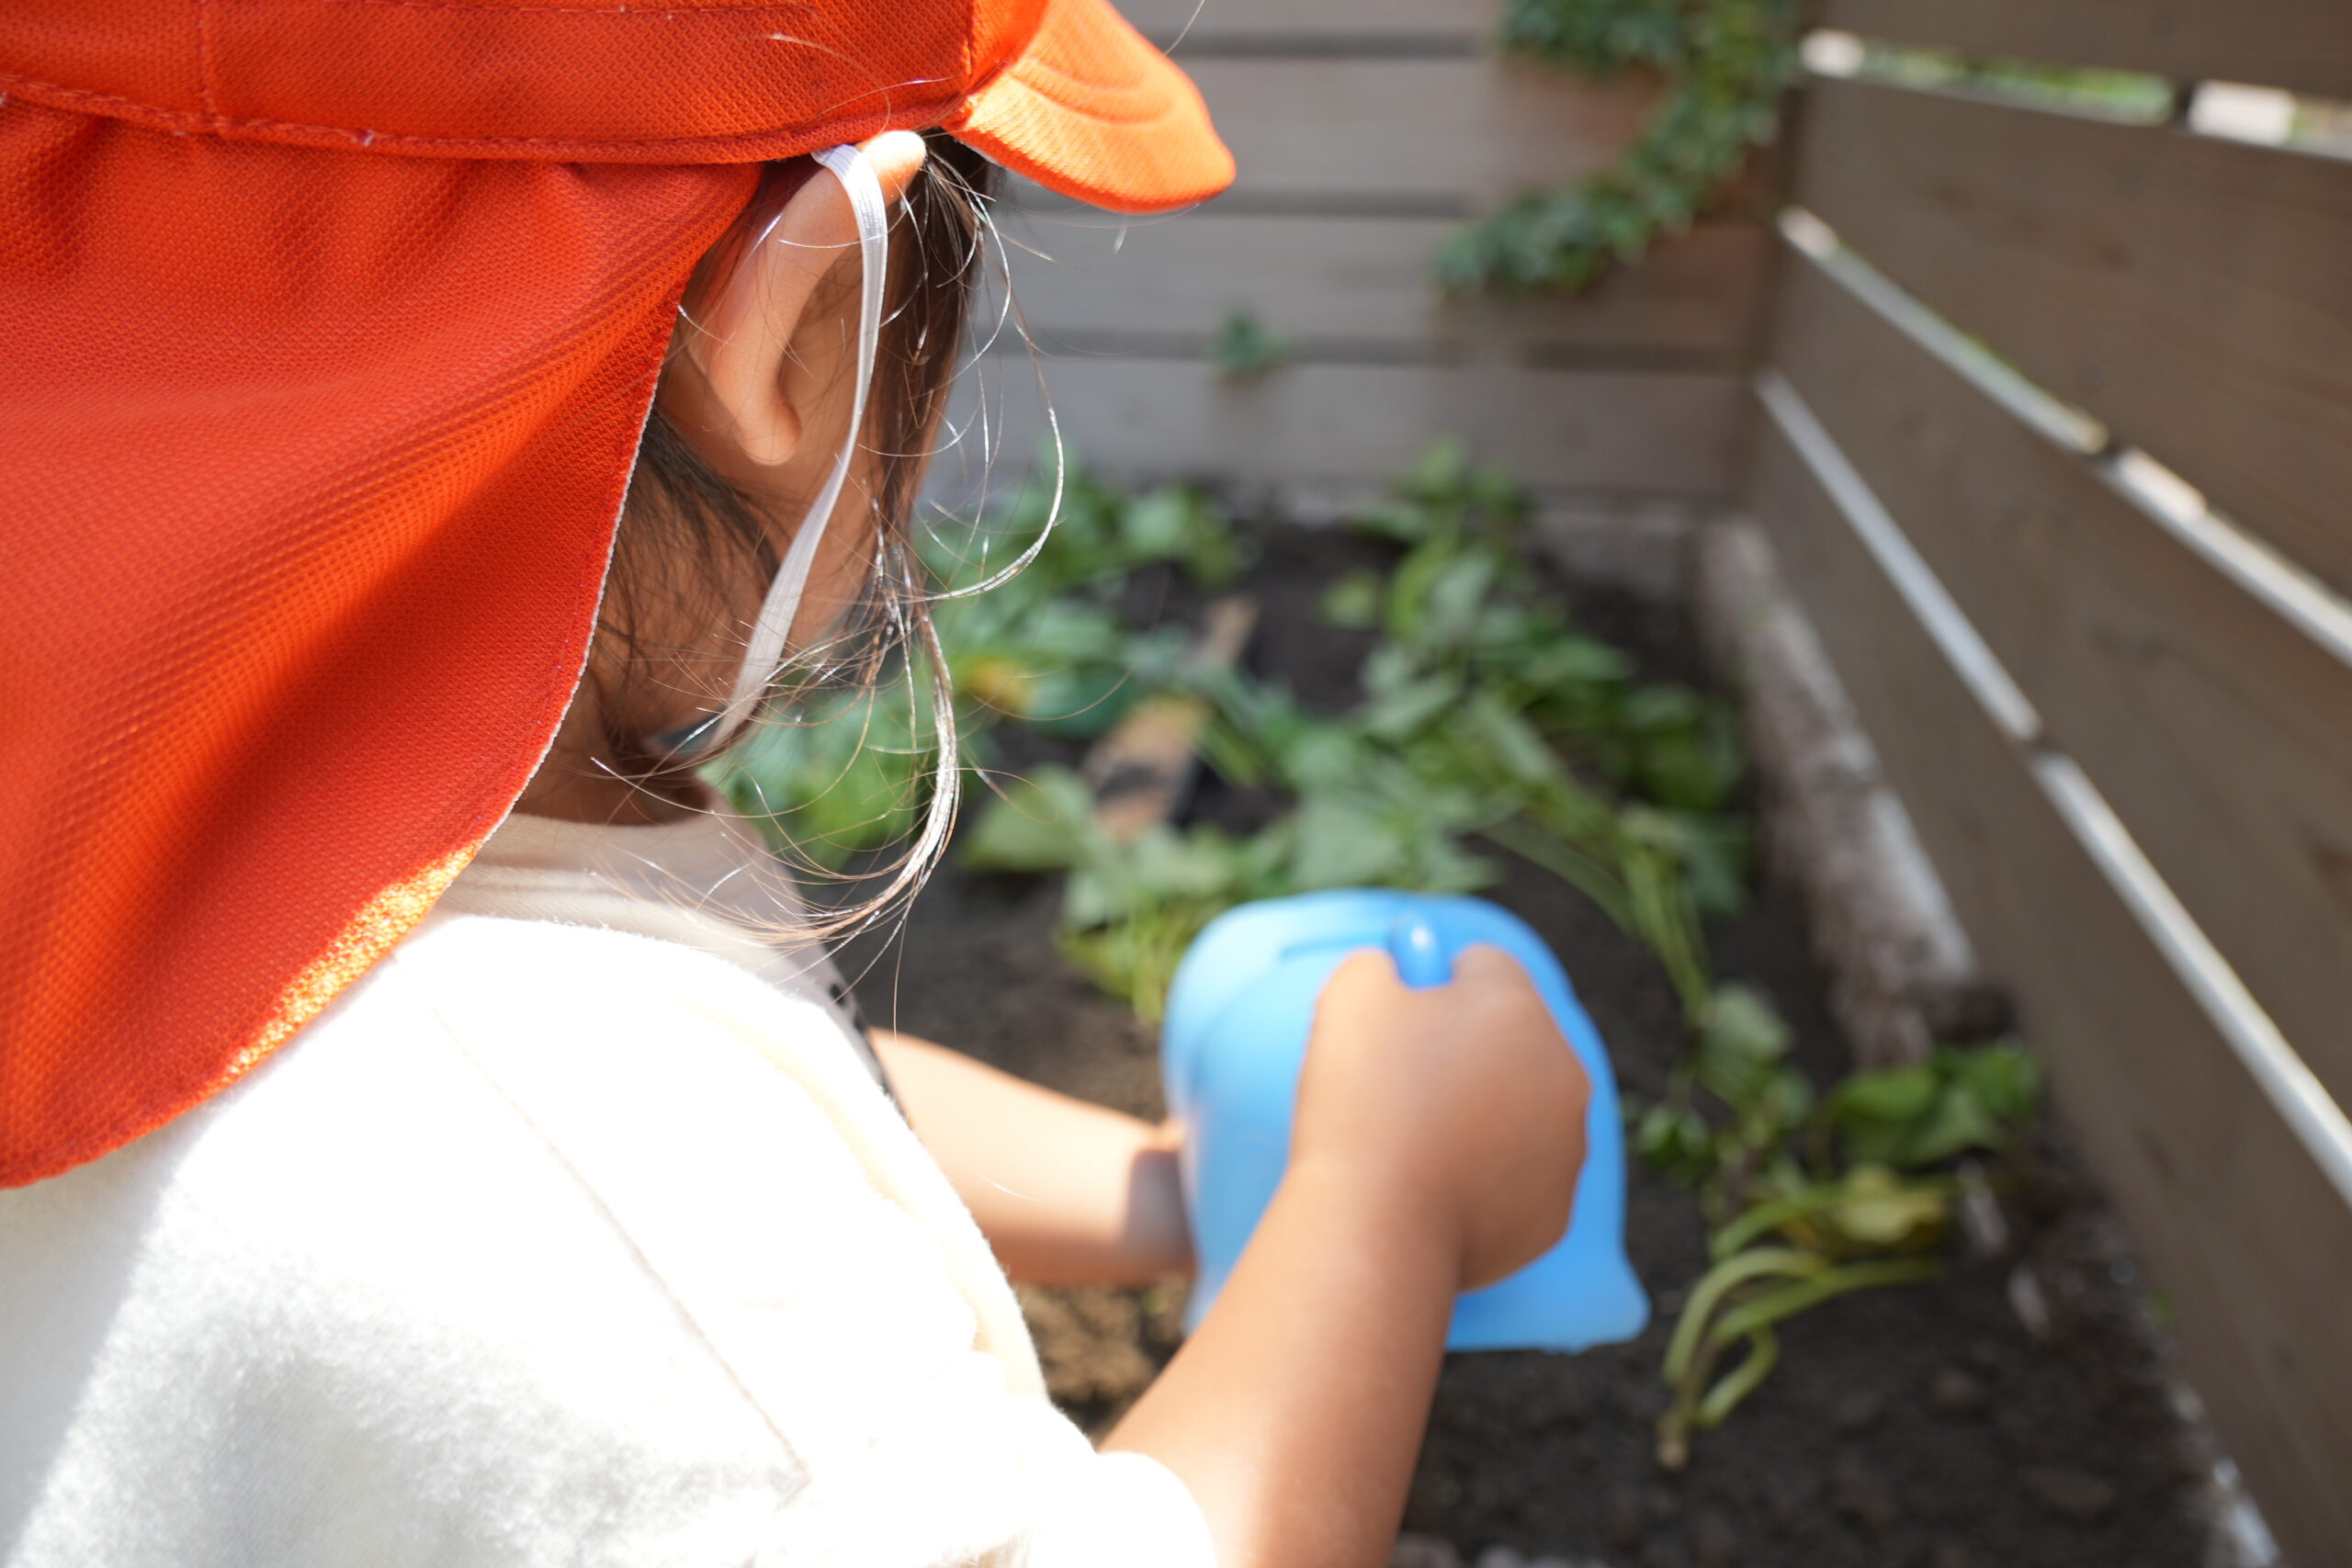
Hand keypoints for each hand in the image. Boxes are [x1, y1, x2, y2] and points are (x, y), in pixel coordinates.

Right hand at [1290, 944, 1588, 1290]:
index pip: (1482, 965)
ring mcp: (1567, 1147)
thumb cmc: (1362, 1104)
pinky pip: (1518, 1176)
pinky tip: (1436, 1187)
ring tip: (1417, 1141)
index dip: (1433, 983)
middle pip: (1511, 1039)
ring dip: (1484, 1112)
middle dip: (1467, 1050)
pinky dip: (1486, 1177)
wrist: (1378, 1229)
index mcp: (1518, 1008)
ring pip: (1523, 1108)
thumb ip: (1379, 964)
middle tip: (1403, 1084)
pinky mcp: (1555, 1212)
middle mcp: (1562, 1071)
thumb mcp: (1350, 996)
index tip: (1399, 1019)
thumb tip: (1392, 974)